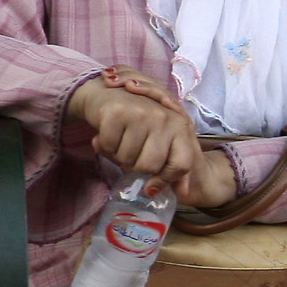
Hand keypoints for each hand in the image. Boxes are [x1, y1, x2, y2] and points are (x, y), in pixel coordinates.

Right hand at [69, 66, 234, 206]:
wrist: (112, 93)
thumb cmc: (141, 122)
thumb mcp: (164, 140)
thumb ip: (175, 166)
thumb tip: (182, 192)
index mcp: (181, 127)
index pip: (181, 165)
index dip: (165, 180)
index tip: (150, 187)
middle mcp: (164, 118)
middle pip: (150, 166)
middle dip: (135, 168)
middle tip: (130, 156)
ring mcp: (141, 114)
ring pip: (126, 158)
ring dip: (118, 156)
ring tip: (120, 142)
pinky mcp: (116, 113)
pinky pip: (108, 146)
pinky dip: (104, 146)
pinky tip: (109, 135)